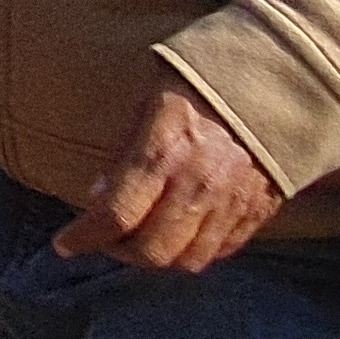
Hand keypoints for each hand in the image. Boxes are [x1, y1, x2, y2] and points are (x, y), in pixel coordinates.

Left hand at [53, 71, 281, 272]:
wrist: (274, 77)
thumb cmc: (201, 83)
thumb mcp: (148, 104)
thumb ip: (121, 155)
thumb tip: (96, 200)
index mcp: (164, 152)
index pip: (116, 216)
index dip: (84, 238)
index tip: (65, 245)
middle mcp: (199, 184)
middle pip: (151, 251)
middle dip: (120, 253)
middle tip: (106, 240)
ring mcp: (232, 202)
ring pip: (187, 261)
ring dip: (158, 258)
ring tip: (142, 241)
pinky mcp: (258, 210)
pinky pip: (221, 251)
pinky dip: (194, 252)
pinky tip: (180, 236)